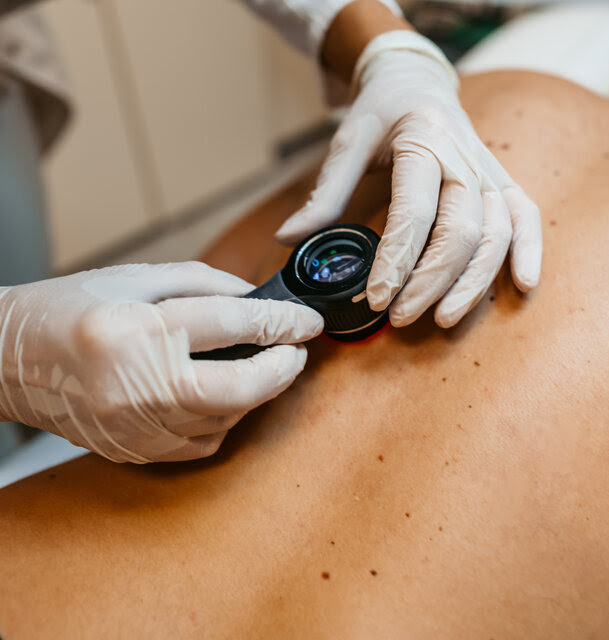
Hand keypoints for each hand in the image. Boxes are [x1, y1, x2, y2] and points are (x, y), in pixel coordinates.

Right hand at [0, 262, 322, 462]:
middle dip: (282, 370)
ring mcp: (134, 427)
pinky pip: (202, 443)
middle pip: (238, 388)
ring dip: (256, 393)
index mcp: (135, 328)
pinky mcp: (134, 450)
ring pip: (226, 419)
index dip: (281, 322)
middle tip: (297, 352)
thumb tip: (256, 300)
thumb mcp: (134, 278)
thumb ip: (203, 284)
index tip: (307, 321)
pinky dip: (225, 418)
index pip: (231, 325)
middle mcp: (135, 384)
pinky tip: (224, 395)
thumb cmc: (68, 308)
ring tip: (262, 367)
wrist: (7, 360)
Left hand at [277, 35, 541, 327]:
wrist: (417, 82)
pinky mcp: (502, 182)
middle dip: (430, 281)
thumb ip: (324, 195)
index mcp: (423, 141)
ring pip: (496, 233)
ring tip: (443, 318)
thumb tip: (287, 238)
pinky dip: (529, 251)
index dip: (397, 261)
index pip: (415, 212)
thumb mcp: (347, 143)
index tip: (376, 298)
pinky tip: (523, 285)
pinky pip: (526, 217)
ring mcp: (489, 171)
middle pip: (461, 230)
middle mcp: (464, 157)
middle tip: (400, 316)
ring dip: (473, 282)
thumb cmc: (381, 113)